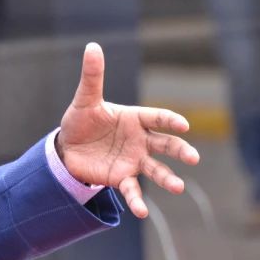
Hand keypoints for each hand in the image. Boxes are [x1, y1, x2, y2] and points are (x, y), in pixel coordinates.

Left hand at [58, 42, 199, 217]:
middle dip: (179, 150)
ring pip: (156, 170)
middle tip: (192, 158)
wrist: (67, 148)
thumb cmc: (81, 120)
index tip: (183, 124)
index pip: (156, 118)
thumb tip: (92, 46)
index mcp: (135, 119)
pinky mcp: (121, 177)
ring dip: (168, 179)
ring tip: (178, 187)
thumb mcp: (85, 99)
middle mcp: (140, 140)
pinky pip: (132, 190)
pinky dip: (138, 201)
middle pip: (165, 144)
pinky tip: (141, 212)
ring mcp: (133, 160)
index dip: (169, 120)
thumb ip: (93, 76)